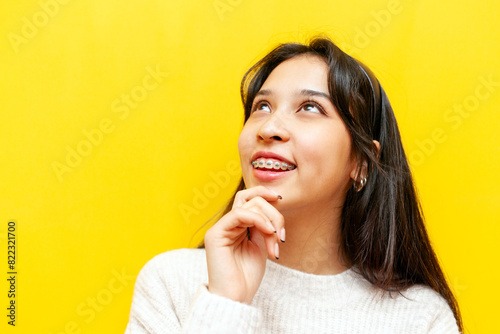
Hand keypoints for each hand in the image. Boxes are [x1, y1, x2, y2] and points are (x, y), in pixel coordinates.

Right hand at [204, 185, 284, 304]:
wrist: (236, 298)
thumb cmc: (247, 277)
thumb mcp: (262, 245)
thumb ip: (264, 227)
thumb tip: (273, 208)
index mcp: (237, 226)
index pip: (249, 199)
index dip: (265, 194)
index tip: (281, 199)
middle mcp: (227, 224)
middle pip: (251, 199)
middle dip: (273, 214)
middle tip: (281, 236)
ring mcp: (220, 228)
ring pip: (247, 204)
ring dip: (269, 220)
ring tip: (275, 241)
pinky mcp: (216, 234)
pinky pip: (238, 214)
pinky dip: (257, 219)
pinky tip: (268, 231)